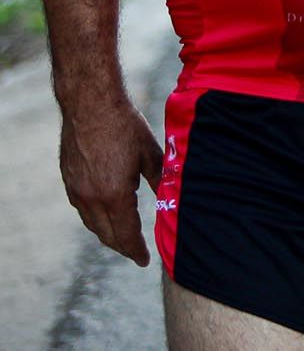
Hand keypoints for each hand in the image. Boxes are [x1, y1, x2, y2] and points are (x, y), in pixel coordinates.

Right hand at [58, 90, 163, 266]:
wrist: (90, 104)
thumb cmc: (125, 126)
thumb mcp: (151, 154)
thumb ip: (161, 180)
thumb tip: (172, 198)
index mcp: (114, 195)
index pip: (126, 234)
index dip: (136, 250)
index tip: (146, 261)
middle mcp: (91, 198)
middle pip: (107, 234)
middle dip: (123, 246)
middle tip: (136, 253)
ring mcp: (76, 190)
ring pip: (92, 223)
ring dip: (108, 233)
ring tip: (123, 237)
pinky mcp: (68, 180)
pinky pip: (82, 209)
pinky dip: (95, 218)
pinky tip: (105, 214)